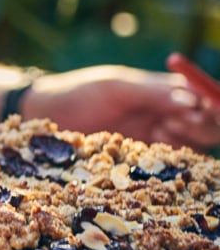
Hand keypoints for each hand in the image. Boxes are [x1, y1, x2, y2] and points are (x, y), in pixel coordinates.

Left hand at [24, 64, 219, 148]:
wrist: (46, 119)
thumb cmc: (79, 94)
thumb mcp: (116, 87)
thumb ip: (153, 93)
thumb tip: (193, 101)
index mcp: (165, 89)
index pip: (206, 96)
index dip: (214, 103)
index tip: (209, 109)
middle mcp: (169, 113)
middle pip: (210, 122)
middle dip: (205, 122)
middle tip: (178, 121)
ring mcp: (161, 137)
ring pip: (198, 142)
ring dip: (189, 136)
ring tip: (159, 129)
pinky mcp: (148, 159)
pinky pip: (177, 162)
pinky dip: (174, 155)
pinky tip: (154, 142)